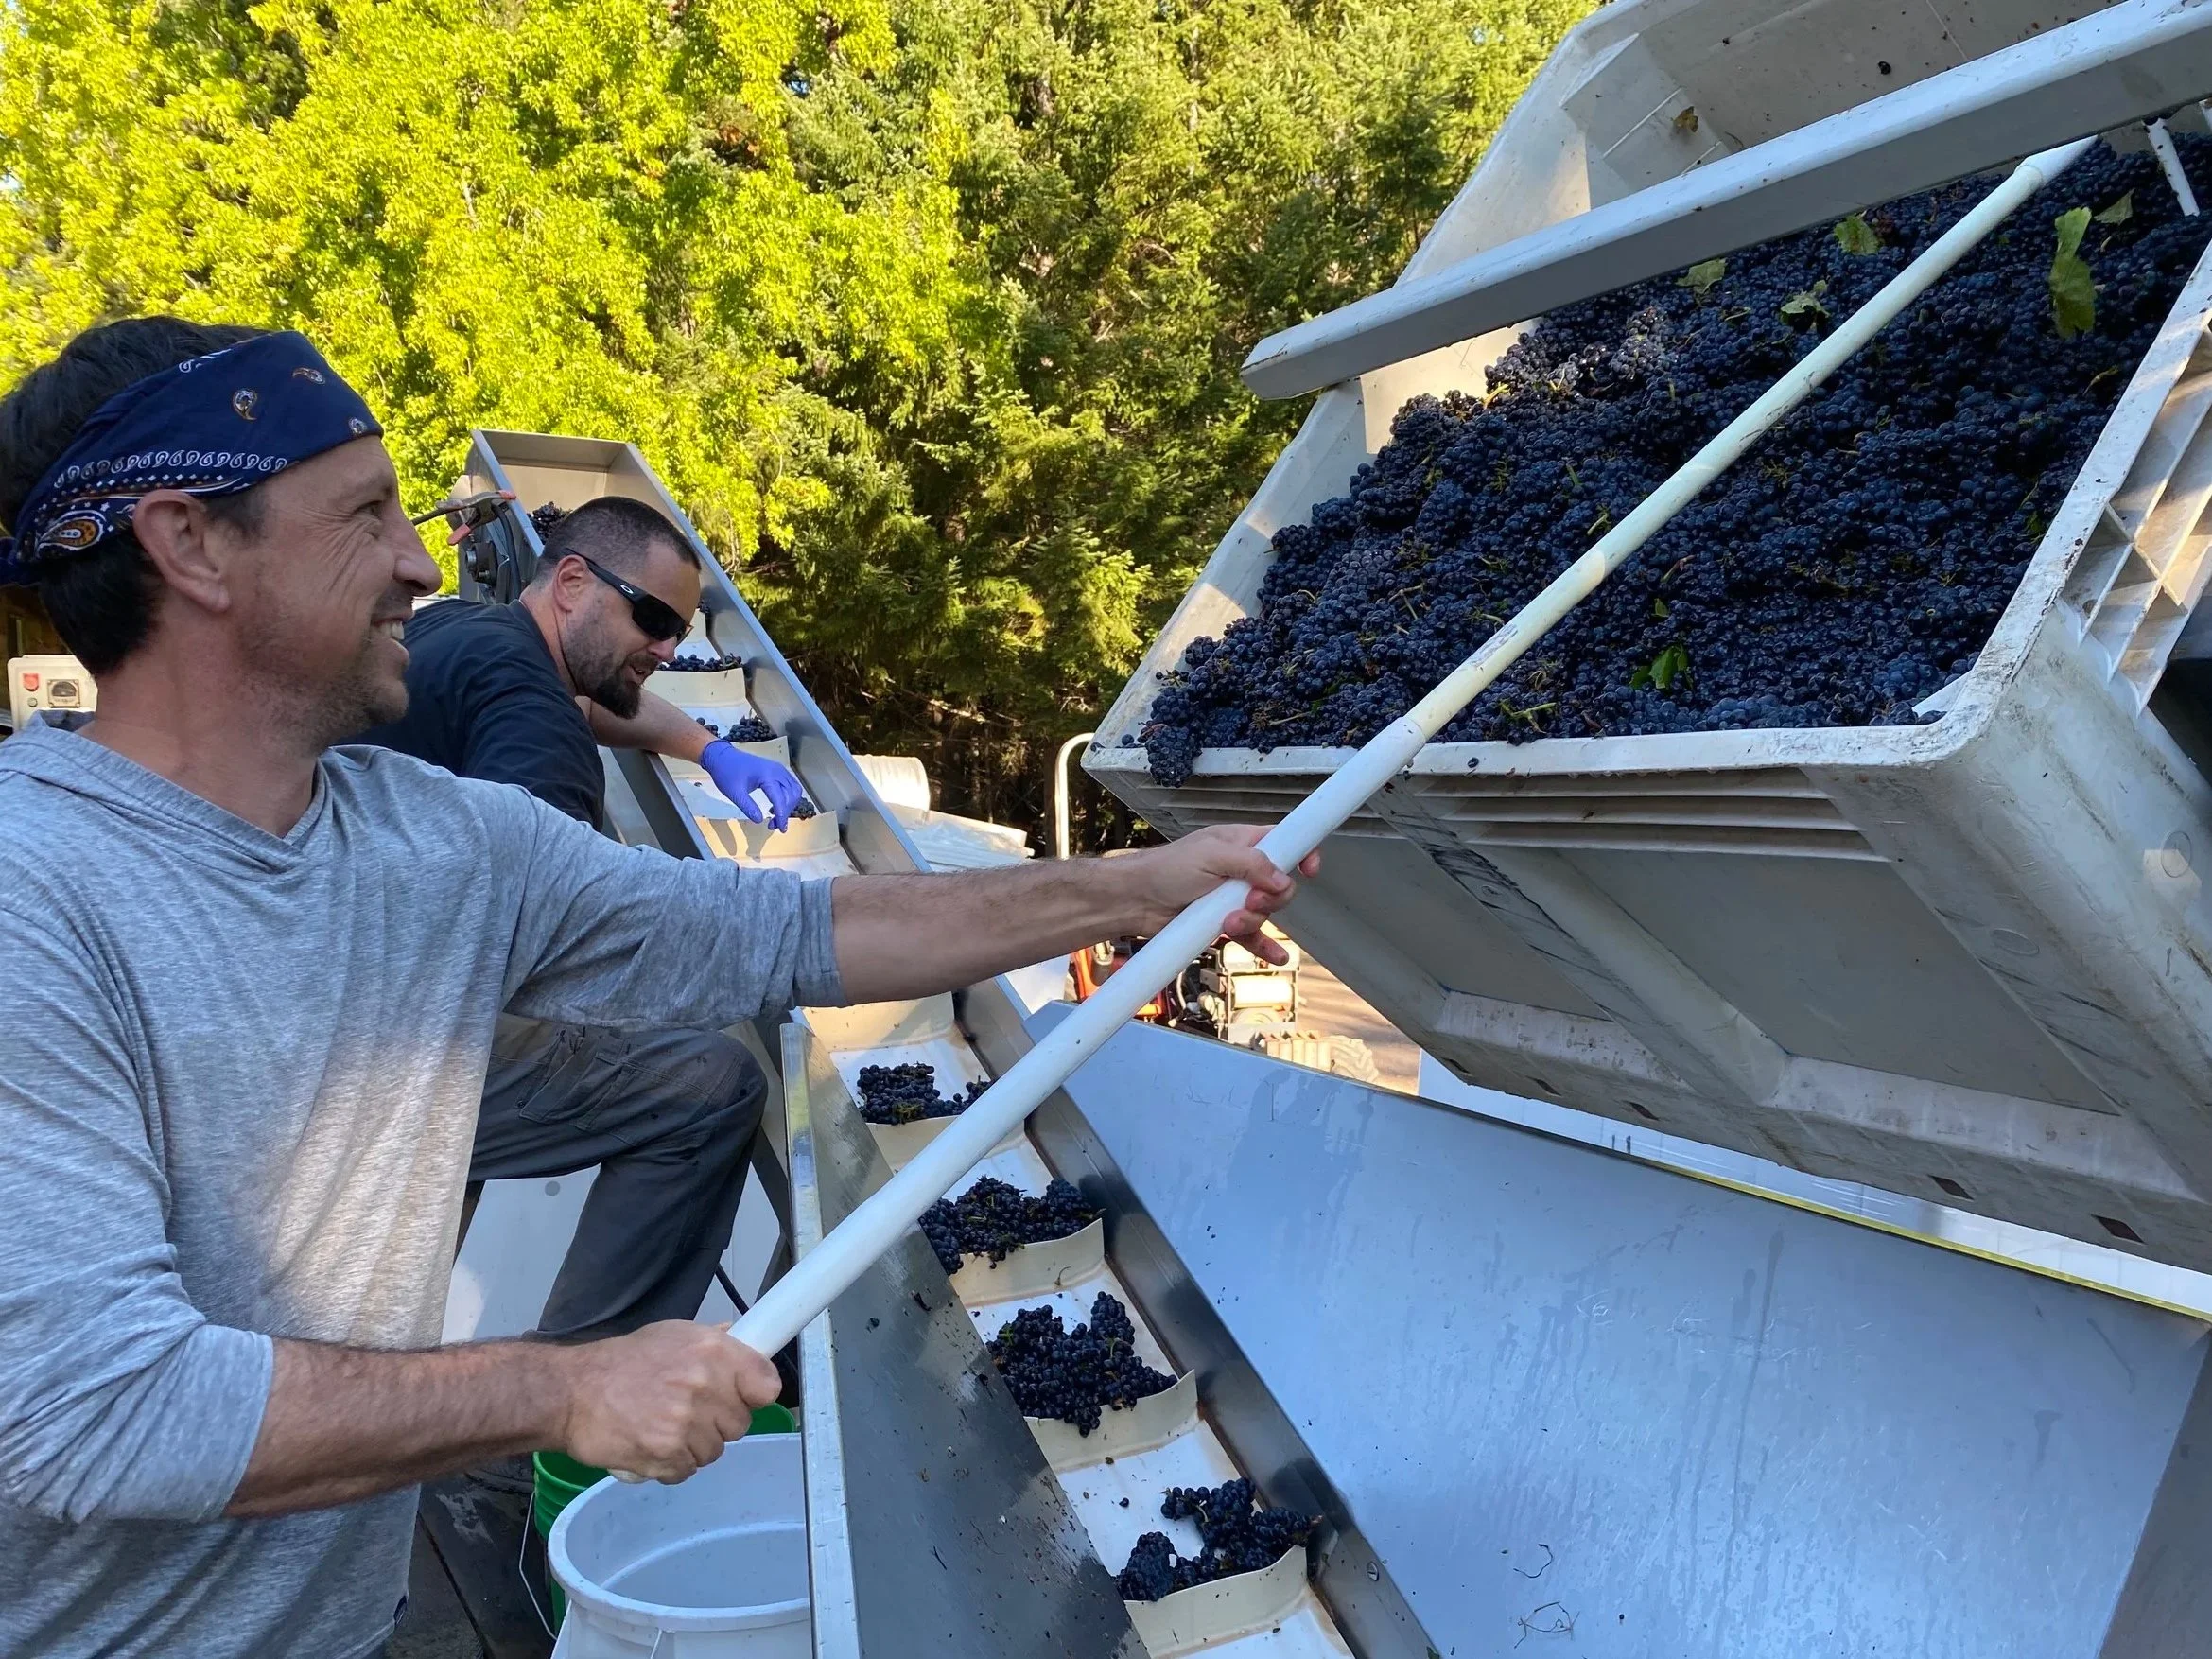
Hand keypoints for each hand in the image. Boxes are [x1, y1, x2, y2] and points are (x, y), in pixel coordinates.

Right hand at [555, 1321, 781, 1483]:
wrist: (571, 1392)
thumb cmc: (620, 1362)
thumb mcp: (670, 1335)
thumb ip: (710, 1341)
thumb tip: (738, 1337)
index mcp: (713, 1351)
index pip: (767, 1385)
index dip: (754, 1395)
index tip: (741, 1398)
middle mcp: (705, 1384)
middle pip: (740, 1424)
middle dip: (717, 1423)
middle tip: (687, 1412)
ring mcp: (686, 1421)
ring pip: (714, 1451)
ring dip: (692, 1446)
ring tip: (663, 1427)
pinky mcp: (666, 1453)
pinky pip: (687, 1471)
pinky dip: (670, 1466)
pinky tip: (651, 1446)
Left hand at [700, 740, 805, 830]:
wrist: (722, 757)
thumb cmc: (726, 773)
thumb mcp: (734, 793)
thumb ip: (748, 807)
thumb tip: (759, 820)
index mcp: (767, 775)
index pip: (780, 798)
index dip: (782, 815)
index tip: (781, 829)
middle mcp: (777, 770)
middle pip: (791, 795)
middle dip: (785, 812)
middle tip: (773, 825)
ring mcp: (779, 769)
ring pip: (794, 790)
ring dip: (789, 805)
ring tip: (776, 817)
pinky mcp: (777, 770)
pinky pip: (791, 785)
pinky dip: (788, 798)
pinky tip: (778, 806)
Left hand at [1120, 825, 1318, 962]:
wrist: (1136, 901)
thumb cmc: (1166, 869)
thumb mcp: (1210, 857)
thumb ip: (1251, 864)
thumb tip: (1283, 879)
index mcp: (1242, 843)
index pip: (1284, 841)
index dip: (1302, 853)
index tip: (1309, 869)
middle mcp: (1242, 869)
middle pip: (1279, 886)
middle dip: (1269, 899)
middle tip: (1248, 903)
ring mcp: (1234, 897)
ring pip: (1265, 913)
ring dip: (1252, 923)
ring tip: (1227, 924)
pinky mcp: (1224, 922)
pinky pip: (1253, 936)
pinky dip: (1265, 946)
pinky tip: (1277, 957)